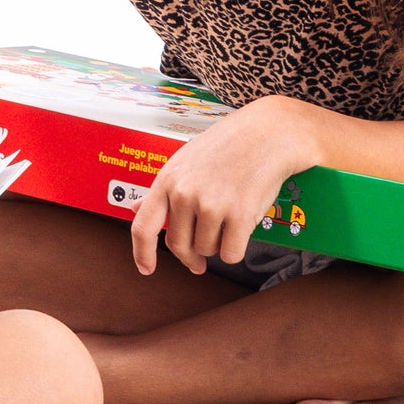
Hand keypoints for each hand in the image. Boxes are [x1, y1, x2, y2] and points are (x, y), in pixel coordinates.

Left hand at [129, 95, 319, 275]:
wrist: (267, 134)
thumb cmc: (226, 147)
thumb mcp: (185, 161)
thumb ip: (163, 189)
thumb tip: (136, 207)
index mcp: (167, 180)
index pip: (143, 226)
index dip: (142, 253)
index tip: (146, 269)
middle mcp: (185, 194)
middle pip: (178, 245)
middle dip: (190, 256)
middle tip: (199, 260)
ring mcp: (211, 205)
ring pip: (207, 250)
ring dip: (216, 246)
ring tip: (227, 222)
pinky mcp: (240, 215)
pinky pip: (231, 254)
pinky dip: (236, 249)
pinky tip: (241, 230)